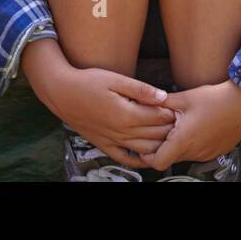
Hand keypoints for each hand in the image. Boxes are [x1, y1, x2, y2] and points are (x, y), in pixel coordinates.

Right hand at [42, 65, 175, 170]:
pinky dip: (140, 160)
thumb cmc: (88, 82)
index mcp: (126, 114)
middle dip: (169, 129)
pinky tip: (149, 156)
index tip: (179, 107)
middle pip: (154, 134)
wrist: (61, 93)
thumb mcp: (115, 79)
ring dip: (160, 144)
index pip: (157, 117)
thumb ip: (140, 89)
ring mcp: (112, 141)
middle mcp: (121, 131)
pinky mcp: (104, 145)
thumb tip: (163, 96)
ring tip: (169, 135)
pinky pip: (125, 158)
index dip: (171, 113)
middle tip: (179, 122)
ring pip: (144, 148)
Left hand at [140, 80, 240, 171]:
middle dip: (162, 147)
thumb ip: (161, 103)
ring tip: (179, 126)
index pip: (157, 162)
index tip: (144, 144)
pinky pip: (197, 153)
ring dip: (178, 145)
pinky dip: (192, 144)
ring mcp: (207, 154)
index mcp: (184, 140)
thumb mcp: (184, 98)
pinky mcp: (216, 152)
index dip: (147, 155)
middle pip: (170, 158)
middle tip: (161, 130)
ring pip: (184, 156)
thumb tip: (143, 101)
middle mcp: (195, 152)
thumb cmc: (215, 99)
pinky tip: (195, 127)